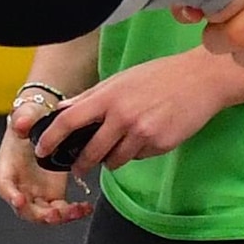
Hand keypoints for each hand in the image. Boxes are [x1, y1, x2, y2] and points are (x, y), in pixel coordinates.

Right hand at [0, 108, 93, 223]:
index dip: (10, 195)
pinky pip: (62, 210)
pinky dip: (74, 212)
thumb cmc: (31, 121)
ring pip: (45, 214)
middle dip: (39, 214)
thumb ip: (22, 118)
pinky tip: (85, 208)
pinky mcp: (54, 195)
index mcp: (8, 168)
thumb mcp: (26, 114)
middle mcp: (21, 186)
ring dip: (60, 217)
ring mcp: (37, 193)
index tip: (19, 200)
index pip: (5, 186)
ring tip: (76, 210)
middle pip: (25, 209)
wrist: (44, 123)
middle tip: (54, 214)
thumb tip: (21, 124)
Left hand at [31, 55, 243, 176]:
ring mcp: (142, 133)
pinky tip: (147, 135)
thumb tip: (62, 110)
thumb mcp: (120, 80)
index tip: (42, 150)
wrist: (201, 80)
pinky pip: (138, 157)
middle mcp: (122, 117)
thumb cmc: (159, 76)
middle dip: (82, 163)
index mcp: (109, 97)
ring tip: (121, 145)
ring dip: (112, 159)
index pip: (69, 121)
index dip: (51, 139)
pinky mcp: (160, 145)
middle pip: (90, 152)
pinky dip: (137, 152)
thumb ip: (90, 97)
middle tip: (78, 167)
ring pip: (115, 160)